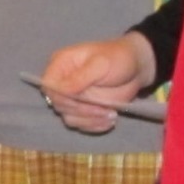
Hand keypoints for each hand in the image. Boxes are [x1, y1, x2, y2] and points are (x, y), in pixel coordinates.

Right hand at [37, 34, 155, 135]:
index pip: (48, 86)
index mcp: (60, 65)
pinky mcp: (83, 111)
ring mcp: (72, 99)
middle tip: (103, 108)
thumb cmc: (117, 58)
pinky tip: (110, 119)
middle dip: (81, 109)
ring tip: (110, 114)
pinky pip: (81, 124)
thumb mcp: (100, 64)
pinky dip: (95, 125)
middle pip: (59, 105)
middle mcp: (62, 83)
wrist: (136, 68)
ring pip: (69, 118)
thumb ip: (79, 77)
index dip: (61, 96)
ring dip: (90, 120)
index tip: (81, 99)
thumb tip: (59, 90)